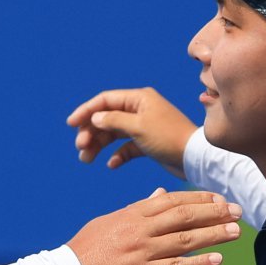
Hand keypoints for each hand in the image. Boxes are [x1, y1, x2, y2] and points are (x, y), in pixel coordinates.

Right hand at [67, 87, 196, 176]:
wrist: (194, 158)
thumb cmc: (168, 138)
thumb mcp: (138, 127)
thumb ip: (113, 120)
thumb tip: (95, 117)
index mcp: (139, 99)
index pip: (105, 100)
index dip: (86, 111)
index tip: (71, 124)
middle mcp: (140, 110)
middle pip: (106, 118)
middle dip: (91, 132)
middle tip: (81, 147)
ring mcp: (143, 126)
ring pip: (113, 134)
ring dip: (98, 146)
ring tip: (86, 159)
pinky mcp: (147, 144)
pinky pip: (126, 148)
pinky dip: (117, 155)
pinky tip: (112, 165)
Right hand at [68, 189, 240, 264]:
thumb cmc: (86, 249)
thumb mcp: (110, 222)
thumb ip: (137, 209)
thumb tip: (160, 194)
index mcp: (131, 214)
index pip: (171, 200)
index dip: (198, 198)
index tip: (218, 198)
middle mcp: (139, 230)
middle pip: (184, 216)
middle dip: (214, 212)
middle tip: (237, 211)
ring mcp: (142, 252)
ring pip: (185, 240)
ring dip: (213, 235)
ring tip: (235, 232)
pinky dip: (199, 264)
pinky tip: (217, 260)